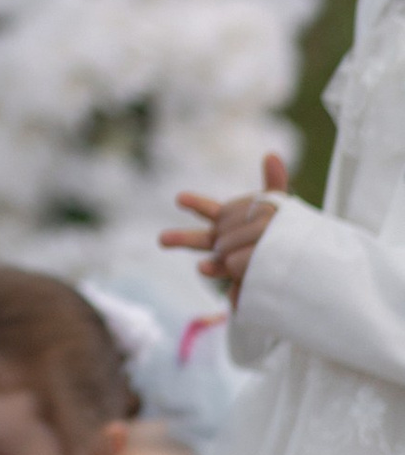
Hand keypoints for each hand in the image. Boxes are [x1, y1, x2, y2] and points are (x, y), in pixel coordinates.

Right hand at [161, 149, 287, 297]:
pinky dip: (240, 295)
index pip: (208, 211)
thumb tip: (272, 154)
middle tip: (162, 239)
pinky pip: (241, 289)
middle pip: (201, 241)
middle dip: (182, 239)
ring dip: (211, 268)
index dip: (195, 205)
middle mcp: (224, 245)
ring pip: (216, 267)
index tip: (180, 198)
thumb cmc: (280, 230)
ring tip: (202, 269)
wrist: (293, 259)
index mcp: (227, 224)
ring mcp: (232, 265)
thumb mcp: (277, 206)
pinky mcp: (245, 283)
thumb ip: (273, 183)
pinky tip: (237, 301)